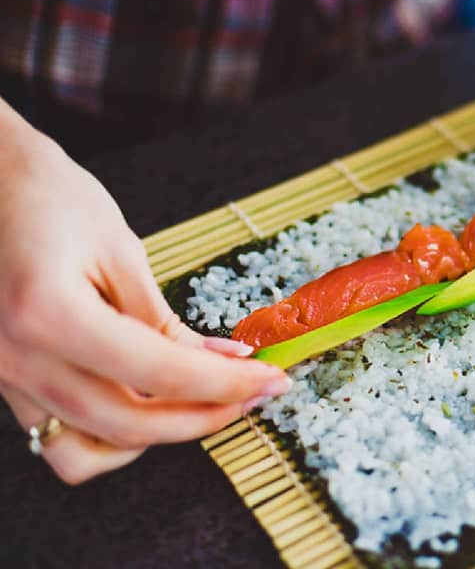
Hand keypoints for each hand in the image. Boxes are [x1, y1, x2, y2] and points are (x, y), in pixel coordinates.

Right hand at [0, 102, 289, 483]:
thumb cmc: (50, 197)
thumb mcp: (121, 250)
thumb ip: (166, 319)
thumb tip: (225, 362)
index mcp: (50, 316)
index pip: (162, 375)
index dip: (229, 384)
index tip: (273, 380)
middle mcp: (19, 360)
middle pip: (130, 426)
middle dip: (207, 416)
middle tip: (254, 394)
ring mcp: (6, 378)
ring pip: (90, 451)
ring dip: (157, 438)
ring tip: (203, 402)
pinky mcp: (6, 383)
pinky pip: (61, 438)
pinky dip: (111, 438)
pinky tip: (147, 404)